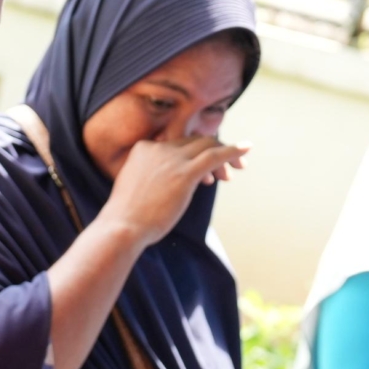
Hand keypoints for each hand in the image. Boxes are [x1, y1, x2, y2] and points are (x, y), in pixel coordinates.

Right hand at [97, 133, 247, 251]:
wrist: (122, 227)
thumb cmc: (126, 218)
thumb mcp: (136, 188)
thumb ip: (152, 179)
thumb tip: (169, 186)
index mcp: (144, 148)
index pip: (178, 144)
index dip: (194, 154)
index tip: (206, 173)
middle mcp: (159, 148)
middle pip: (195, 142)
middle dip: (214, 152)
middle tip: (229, 172)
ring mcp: (172, 159)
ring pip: (207, 146)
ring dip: (226, 154)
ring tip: (237, 170)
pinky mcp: (185, 173)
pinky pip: (215, 155)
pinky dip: (233, 151)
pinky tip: (246, 149)